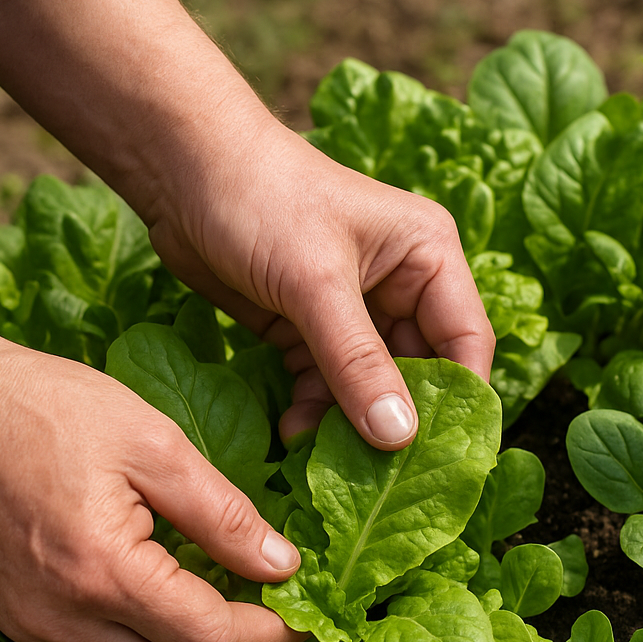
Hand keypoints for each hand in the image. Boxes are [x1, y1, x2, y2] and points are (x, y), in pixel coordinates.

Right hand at [0, 337, 306, 641]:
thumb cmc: (50, 410)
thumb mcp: (155, 444)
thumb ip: (223, 514)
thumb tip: (282, 566)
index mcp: (104, 572)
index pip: (211, 639)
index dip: (272, 638)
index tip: (307, 622)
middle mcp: (63, 618)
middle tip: (284, 638)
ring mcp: (36, 627)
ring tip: (243, 636)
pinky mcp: (22, 620)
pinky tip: (183, 624)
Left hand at [145, 122, 495, 446]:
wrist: (176, 167)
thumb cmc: (259, 197)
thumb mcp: (315, 282)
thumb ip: (358, 362)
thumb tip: (399, 436)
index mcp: (429, 258)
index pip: (466, 342)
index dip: (462, 400)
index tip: (447, 455)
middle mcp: (402, 287)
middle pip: (420, 373)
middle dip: (398, 420)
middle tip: (383, 474)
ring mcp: (356, 312)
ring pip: (371, 388)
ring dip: (350, 424)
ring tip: (326, 457)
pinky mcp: (311, 330)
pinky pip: (326, 385)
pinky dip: (313, 411)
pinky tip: (294, 433)